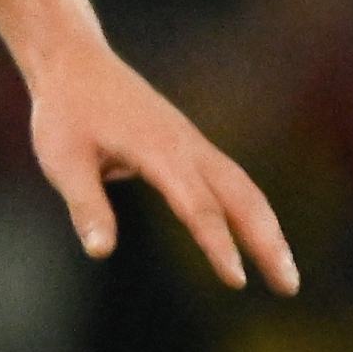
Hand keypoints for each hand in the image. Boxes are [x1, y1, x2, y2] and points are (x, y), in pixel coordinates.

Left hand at [26, 38, 299, 294]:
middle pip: (241, 198)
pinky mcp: (190, 146)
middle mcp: (186, 147)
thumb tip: (100, 251)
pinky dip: (253, 212)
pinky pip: (232, 182)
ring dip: (268, 230)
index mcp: (159, 151)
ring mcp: (193, 145)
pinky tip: (261, 240)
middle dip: (268, 243)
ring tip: (285, 276)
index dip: (217, 244)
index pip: (197, 206)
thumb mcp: (63, 161)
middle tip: (289, 288)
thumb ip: (86, 205)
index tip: (235, 280)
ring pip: (245, 190)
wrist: (74, 64)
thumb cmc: (65, 113)